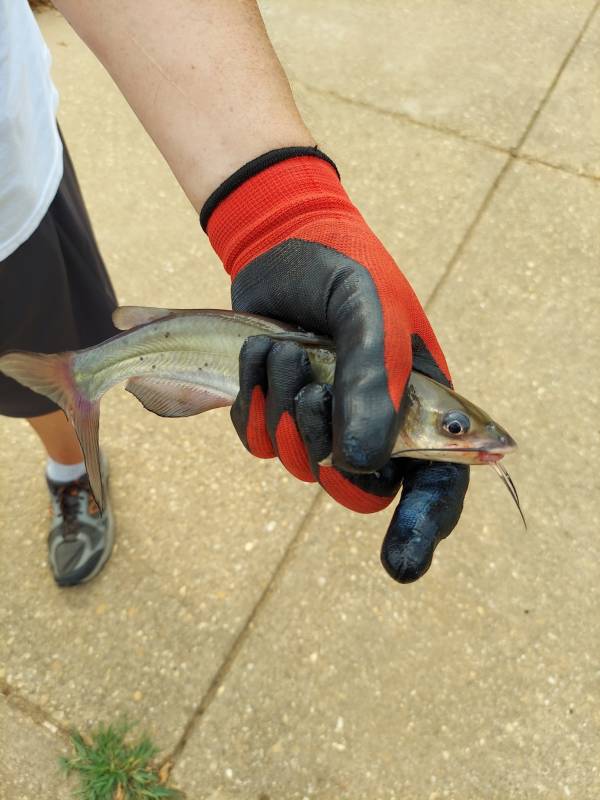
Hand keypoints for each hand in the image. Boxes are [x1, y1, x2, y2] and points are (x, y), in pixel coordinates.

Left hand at [201, 148, 468, 581]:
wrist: (285, 241)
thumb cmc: (345, 272)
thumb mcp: (367, 315)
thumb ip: (371, 382)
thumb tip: (362, 461)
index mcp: (420, 405)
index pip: (435, 484)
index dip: (422, 527)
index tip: (401, 564)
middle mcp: (374, 423)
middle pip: (356, 487)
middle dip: (322, 446)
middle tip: (309, 388)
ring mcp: (324, 421)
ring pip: (300, 462)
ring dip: (283, 407)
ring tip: (283, 348)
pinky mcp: (278, 412)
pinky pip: (260, 439)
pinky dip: (253, 399)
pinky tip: (261, 352)